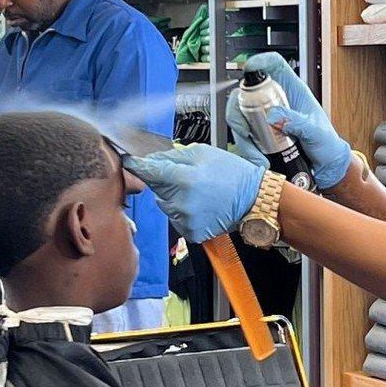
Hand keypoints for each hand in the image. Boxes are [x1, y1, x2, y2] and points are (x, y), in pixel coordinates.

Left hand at [123, 144, 263, 243]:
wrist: (255, 200)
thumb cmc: (233, 174)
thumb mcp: (204, 153)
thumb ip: (174, 156)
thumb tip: (151, 159)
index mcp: (184, 179)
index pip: (148, 171)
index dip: (137, 165)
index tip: (130, 162)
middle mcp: (181, 202)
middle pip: (156, 190)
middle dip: (166, 182)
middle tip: (188, 178)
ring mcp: (186, 220)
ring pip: (166, 206)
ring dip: (175, 198)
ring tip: (198, 194)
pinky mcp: (192, 233)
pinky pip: (177, 220)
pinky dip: (184, 213)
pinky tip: (201, 207)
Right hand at [226, 52, 352, 190]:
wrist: (325, 167)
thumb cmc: (326, 145)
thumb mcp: (316, 132)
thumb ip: (297, 122)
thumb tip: (272, 116)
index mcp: (293, 91)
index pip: (275, 66)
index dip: (260, 62)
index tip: (249, 69)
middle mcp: (276, 101)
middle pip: (246, 93)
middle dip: (239, 111)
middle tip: (245, 131)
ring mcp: (266, 117)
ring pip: (241, 117)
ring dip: (243, 137)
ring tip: (258, 158)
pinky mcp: (260, 134)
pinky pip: (244, 137)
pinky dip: (247, 149)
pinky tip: (259, 161)